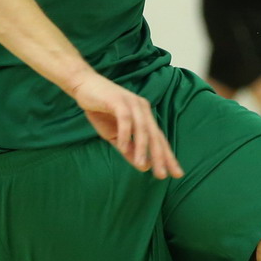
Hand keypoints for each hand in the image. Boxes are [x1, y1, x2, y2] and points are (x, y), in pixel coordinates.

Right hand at [68, 71, 183, 178]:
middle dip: (160, 156)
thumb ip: (128, 149)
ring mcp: (132, 104)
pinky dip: (125, 133)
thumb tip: (144, 167)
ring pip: (142, 129)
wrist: (83, 85)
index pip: (159, 140)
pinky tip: (121, 147)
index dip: (168, 157)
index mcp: (145, 117)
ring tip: (142, 165)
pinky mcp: (119, 101)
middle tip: (163, 175)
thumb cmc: (100, 110)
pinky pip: (125, 119)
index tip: (176, 174)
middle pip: (155, 136)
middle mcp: (143, 109)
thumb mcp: (114, 135)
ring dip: (142, 148)